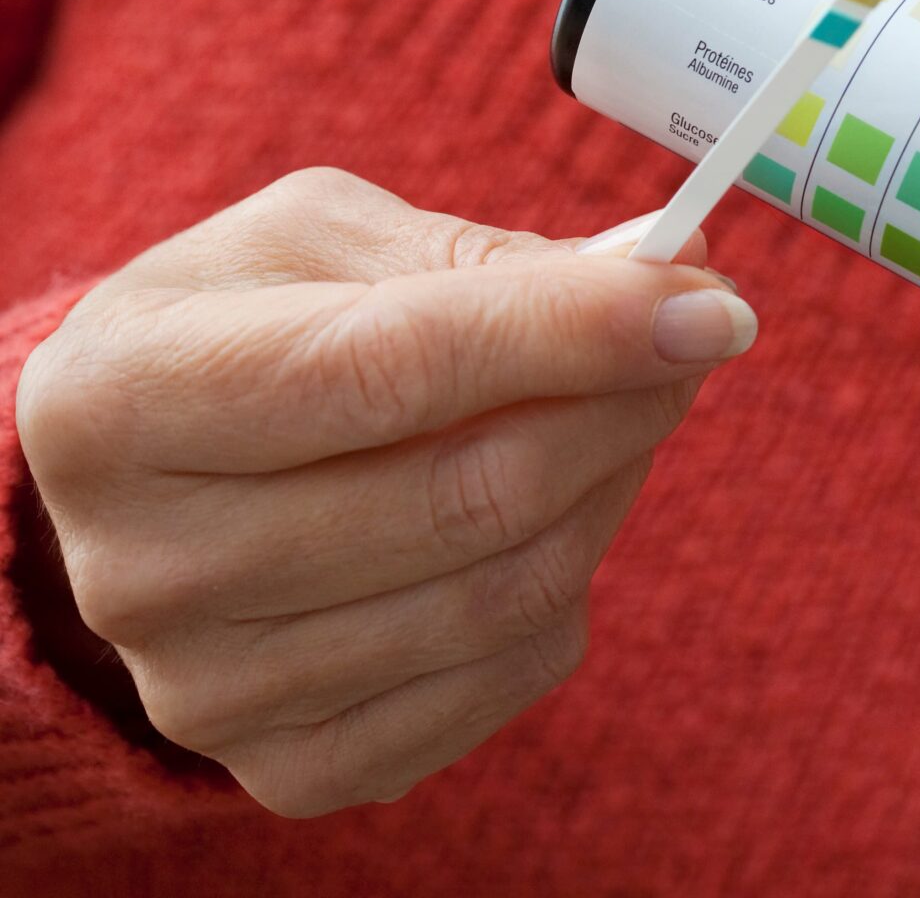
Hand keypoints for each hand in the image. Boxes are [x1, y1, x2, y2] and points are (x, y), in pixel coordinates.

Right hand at [15, 169, 754, 815]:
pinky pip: (499, 681)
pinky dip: (569, 582)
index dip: (571, 332)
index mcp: (122, 398)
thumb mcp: (315, 238)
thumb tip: (658, 268)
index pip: (392, 368)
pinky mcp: (286, 769)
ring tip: (633, 400)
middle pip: (465, 494)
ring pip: (502, 593)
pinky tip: (563, 502)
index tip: (710, 299)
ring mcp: (210, 691)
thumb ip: (477, 256)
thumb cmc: (237, 321)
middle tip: (698, 328)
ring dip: (613, 480)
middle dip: (622, 400)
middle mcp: (144, 566)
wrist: (131, 479)